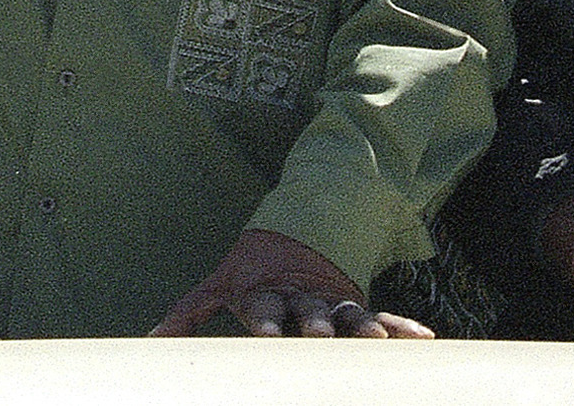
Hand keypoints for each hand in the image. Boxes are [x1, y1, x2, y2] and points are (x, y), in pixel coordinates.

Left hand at [151, 228, 432, 338]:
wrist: (295, 231)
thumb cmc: (250, 271)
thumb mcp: (219, 285)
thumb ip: (188, 312)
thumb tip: (151, 339)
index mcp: (265, 293)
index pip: (264, 308)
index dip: (265, 322)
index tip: (267, 337)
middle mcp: (300, 297)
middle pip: (308, 312)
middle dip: (314, 325)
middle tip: (320, 337)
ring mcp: (330, 302)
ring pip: (346, 316)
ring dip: (361, 327)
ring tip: (376, 342)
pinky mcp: (354, 306)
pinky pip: (380, 316)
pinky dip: (400, 326)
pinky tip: (423, 340)